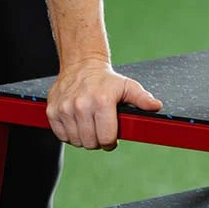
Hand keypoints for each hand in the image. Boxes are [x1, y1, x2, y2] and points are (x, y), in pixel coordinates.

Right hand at [46, 60, 161, 150]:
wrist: (81, 65)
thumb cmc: (106, 79)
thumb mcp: (128, 86)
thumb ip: (142, 98)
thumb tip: (156, 106)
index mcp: (101, 101)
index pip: (106, 138)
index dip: (111, 142)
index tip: (111, 136)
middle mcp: (81, 105)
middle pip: (91, 143)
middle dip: (98, 141)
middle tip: (100, 129)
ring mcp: (65, 108)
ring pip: (76, 141)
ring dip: (84, 138)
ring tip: (89, 125)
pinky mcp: (52, 111)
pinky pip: (61, 136)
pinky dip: (69, 135)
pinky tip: (77, 124)